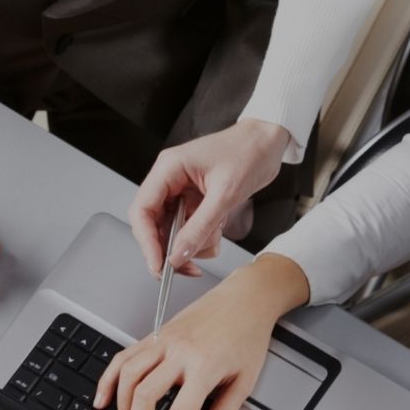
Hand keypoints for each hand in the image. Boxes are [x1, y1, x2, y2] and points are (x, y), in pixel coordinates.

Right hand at [94, 254, 309, 409]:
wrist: (245, 299)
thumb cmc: (248, 336)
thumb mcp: (244, 383)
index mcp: (204, 366)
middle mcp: (179, 352)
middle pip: (144, 395)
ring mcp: (163, 340)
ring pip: (127, 374)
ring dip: (120, 406)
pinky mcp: (155, 333)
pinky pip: (124, 355)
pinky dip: (109, 377)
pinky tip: (104, 397)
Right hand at [129, 119, 291, 275]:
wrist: (267, 141)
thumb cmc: (248, 152)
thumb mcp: (226, 194)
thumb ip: (200, 227)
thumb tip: (178, 255)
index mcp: (169, 168)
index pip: (143, 210)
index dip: (146, 241)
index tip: (158, 264)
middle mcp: (170, 180)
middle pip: (153, 224)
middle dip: (168, 248)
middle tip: (182, 268)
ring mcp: (181, 191)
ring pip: (172, 230)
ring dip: (190, 244)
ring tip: (213, 241)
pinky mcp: (194, 200)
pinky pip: (189, 228)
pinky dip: (202, 238)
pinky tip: (217, 233)